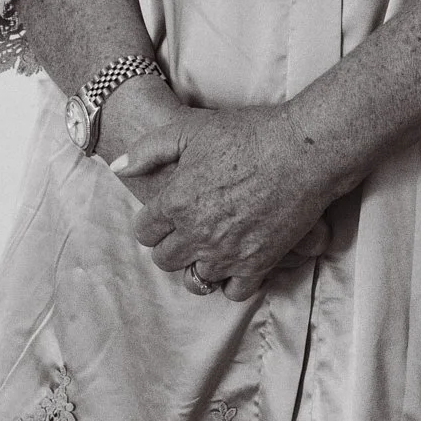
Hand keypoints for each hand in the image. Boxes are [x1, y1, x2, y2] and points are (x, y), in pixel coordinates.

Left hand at [111, 100, 332, 299]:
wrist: (301, 151)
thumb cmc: (246, 134)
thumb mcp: (188, 129)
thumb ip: (147, 150)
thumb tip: (119, 168)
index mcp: (176, 202)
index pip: (144, 231)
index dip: (150, 223)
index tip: (161, 217)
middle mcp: (197, 233)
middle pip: (165, 259)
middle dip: (168, 246)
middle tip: (181, 232)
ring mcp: (228, 253)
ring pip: (195, 279)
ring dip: (197, 265)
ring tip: (207, 248)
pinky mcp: (258, 264)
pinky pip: (233, 291)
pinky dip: (230, 281)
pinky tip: (233, 261)